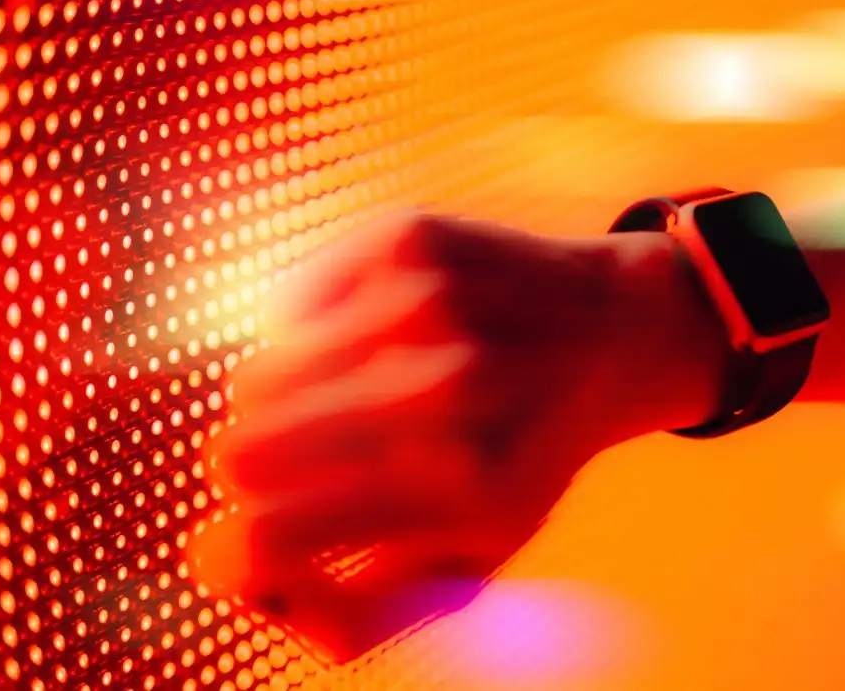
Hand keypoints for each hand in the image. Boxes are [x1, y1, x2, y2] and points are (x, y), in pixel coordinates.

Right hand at [185, 209, 725, 661]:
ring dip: (285, 404)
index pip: (266, 540)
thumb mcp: (478, 550)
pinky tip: (369, 334)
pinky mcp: (405, 239)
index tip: (244, 553)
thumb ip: (373, 605)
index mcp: (460, 489)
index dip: (233, 559)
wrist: (610, 329)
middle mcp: (441, 392)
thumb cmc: (526, 451)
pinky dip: (309, 330)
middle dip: (259, 476)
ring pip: (254, 380)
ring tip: (344, 398)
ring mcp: (422, 305)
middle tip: (308, 465)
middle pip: (239, 456)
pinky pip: (282, 305)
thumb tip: (274, 607)